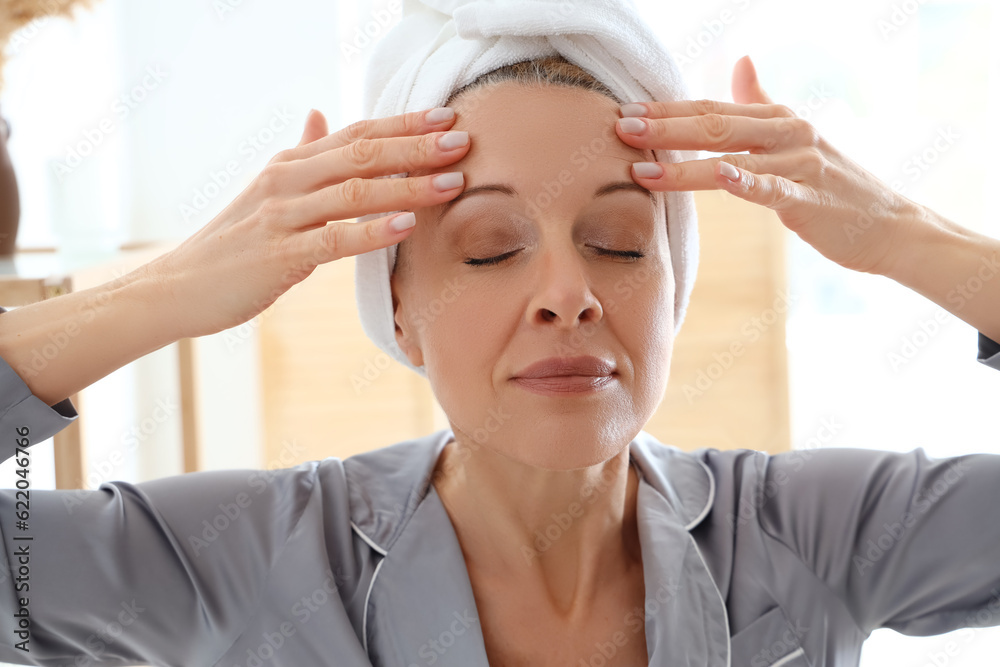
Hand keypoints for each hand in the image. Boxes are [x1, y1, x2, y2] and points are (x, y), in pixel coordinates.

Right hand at [144, 106, 468, 338]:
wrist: (179, 286)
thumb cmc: (234, 243)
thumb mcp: (268, 190)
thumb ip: (301, 156)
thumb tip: (319, 115)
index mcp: (291, 164)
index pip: (357, 134)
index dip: (404, 124)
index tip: (448, 116)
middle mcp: (287, 181)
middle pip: (362, 154)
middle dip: (417, 147)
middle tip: (464, 141)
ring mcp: (282, 216)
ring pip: (354, 192)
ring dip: (408, 186)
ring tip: (452, 183)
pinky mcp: (279, 255)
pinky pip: (335, 240)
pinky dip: (373, 230)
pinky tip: (407, 226)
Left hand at [614, 55, 926, 277]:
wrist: (890, 225)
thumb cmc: (834, 186)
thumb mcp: (796, 136)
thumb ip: (763, 102)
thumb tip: (741, 61)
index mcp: (777, 119)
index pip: (711, 110)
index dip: (667, 110)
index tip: (625, 111)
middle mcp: (787, 132)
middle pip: (714, 126)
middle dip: (664, 128)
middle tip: (620, 128)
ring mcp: (799, 163)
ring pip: (731, 158)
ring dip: (683, 164)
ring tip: (641, 168)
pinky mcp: (809, 198)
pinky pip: (771, 188)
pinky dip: (745, 182)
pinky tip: (720, 176)